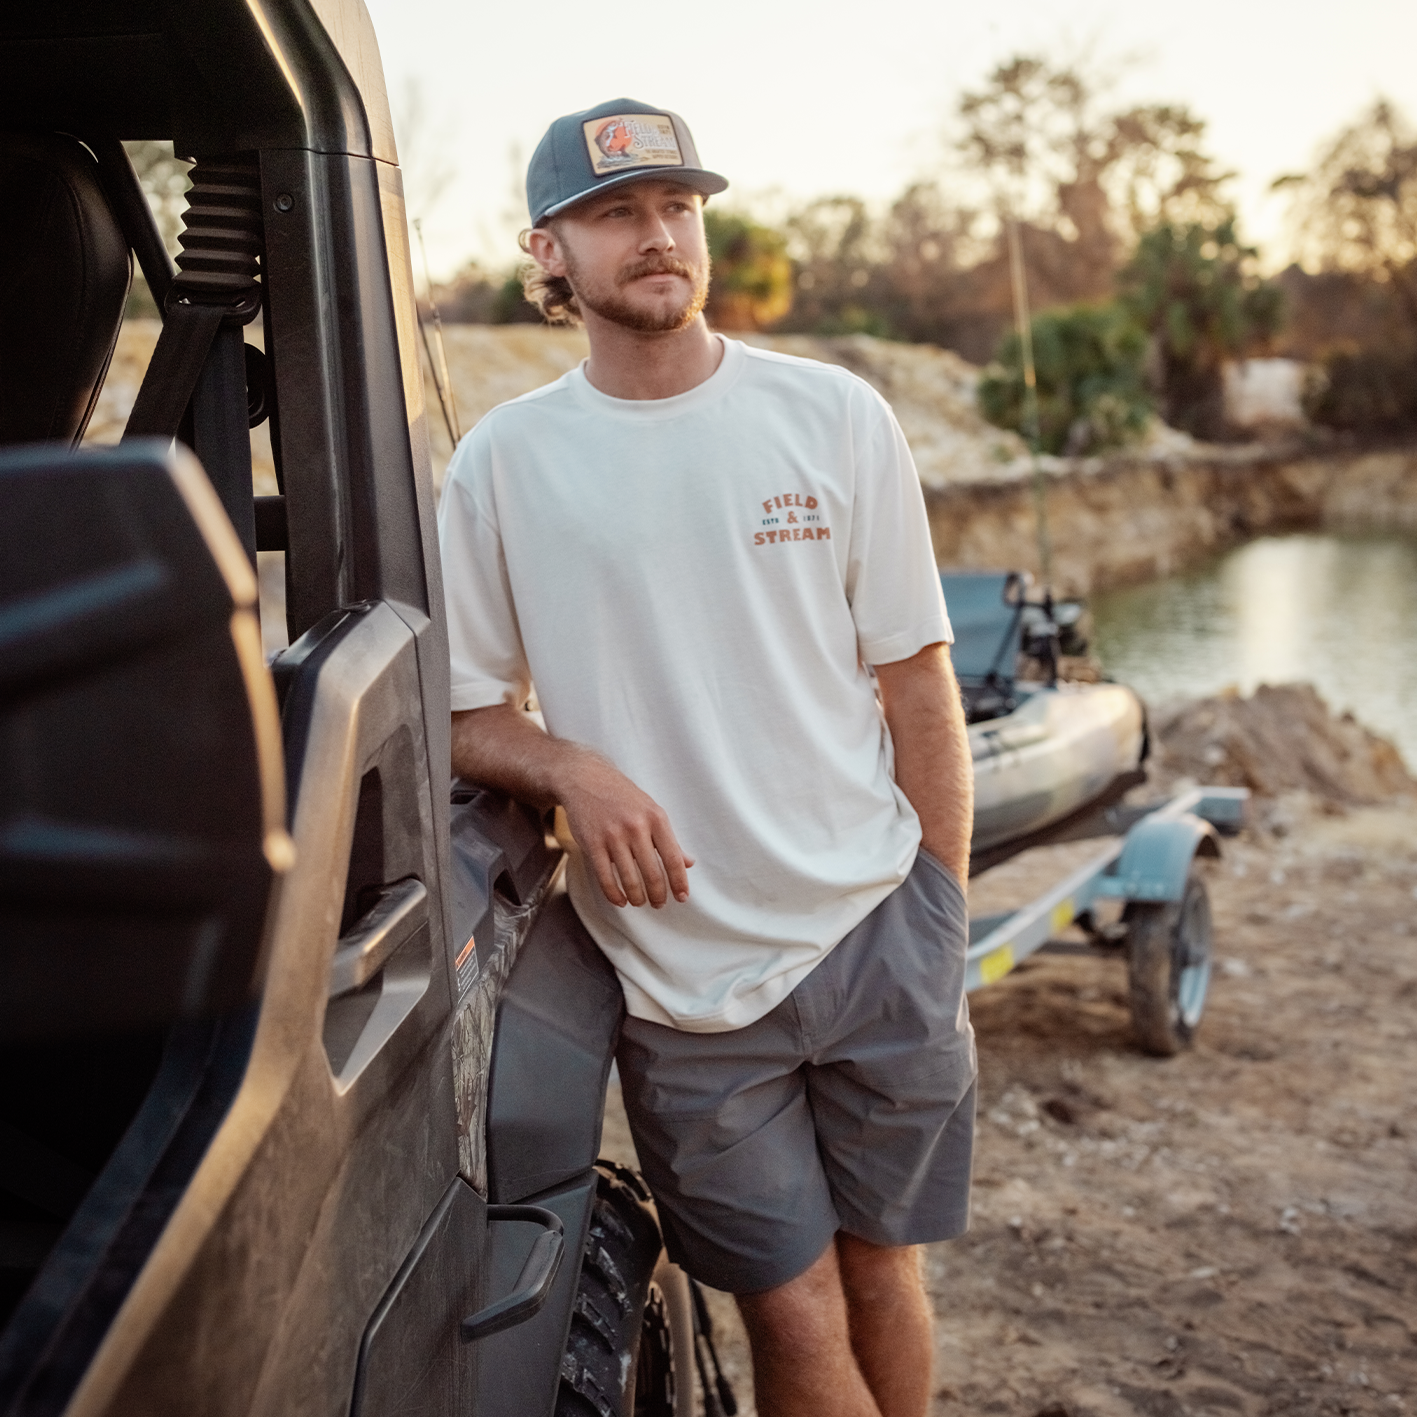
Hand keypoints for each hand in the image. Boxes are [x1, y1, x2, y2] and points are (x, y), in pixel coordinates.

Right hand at [557, 750, 692, 908]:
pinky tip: (621, 900)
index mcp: (656, 817)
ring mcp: (613, 836)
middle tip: (659, 904)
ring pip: (630, 879)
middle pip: (652, 873)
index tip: (682, 897)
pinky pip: (605, 878)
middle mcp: (636, 827)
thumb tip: (688, 862)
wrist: (585, 778)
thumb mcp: (650, 809)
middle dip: (658, 895)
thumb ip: (668, 838)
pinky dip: (614, 894)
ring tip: (641, 902)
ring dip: (637, 897)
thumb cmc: (621, 796)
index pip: (673, 858)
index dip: (679, 882)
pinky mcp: (592, 844)